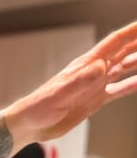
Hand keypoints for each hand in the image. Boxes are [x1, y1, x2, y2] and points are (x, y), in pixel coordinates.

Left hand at [7, 21, 136, 146]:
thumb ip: (80, 80)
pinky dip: (131, 85)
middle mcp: (92, 73)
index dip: (130, 33)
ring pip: (122, 68)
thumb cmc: (38, 107)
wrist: (30, 125)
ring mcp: (94, 86)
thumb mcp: (59, 93)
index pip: (113, 43)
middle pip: (122, 52)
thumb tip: (100, 67)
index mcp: (85, 66)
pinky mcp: (94, 101)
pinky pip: (118, 90)